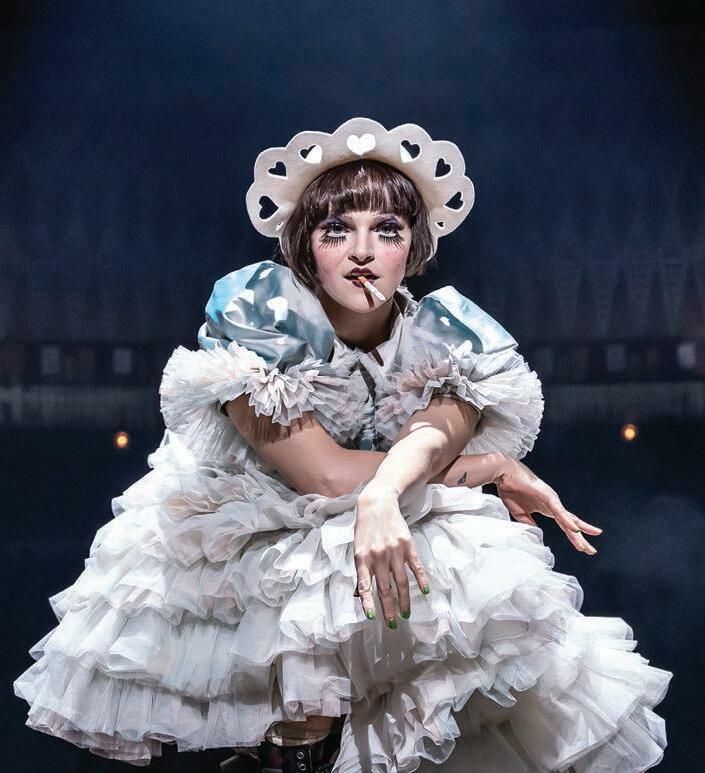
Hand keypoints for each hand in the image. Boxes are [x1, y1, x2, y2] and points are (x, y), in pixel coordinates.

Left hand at [353, 482, 429, 626]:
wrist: (377, 504)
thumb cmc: (365, 529)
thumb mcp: (358, 548)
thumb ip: (361, 571)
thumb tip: (358, 594)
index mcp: (362, 558)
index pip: (364, 585)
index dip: (368, 601)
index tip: (371, 616)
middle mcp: (378, 556)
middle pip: (385, 588)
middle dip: (389, 608)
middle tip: (392, 624)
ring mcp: (394, 551)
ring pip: (401, 581)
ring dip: (404, 600)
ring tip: (406, 614)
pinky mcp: (407, 545)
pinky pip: (416, 566)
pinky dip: (421, 579)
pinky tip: (425, 591)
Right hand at [493, 457, 602, 554]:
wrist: (504, 474)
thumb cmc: (510, 489)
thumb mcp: (520, 513)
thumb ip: (529, 523)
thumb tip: (536, 533)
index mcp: (547, 509)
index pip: (564, 525)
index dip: (573, 536)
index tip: (582, 547)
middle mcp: (553, 505)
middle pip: (570, 524)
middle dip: (580, 539)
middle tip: (591, 551)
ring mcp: (551, 500)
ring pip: (567, 520)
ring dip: (577, 533)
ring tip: (585, 546)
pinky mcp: (547, 496)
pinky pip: (559, 511)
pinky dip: (567, 521)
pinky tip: (575, 529)